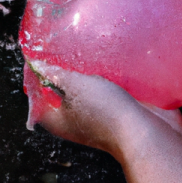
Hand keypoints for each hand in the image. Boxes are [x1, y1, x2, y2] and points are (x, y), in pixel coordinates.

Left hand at [27, 61, 181, 163]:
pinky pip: (105, 91)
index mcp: (57, 119)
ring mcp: (95, 116)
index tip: (37, 54)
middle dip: (62, 71)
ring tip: (85, 49)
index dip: (34, 75)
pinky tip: (108, 60)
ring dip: (86, 73)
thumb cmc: (105, 112)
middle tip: (61, 48)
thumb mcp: (75, 87)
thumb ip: (55, 74)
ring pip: (85, 90)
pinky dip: (106, 78)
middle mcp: (73, 120)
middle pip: (60, 92)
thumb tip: (35, 63)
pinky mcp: (115, 112)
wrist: (146, 134)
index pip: (37, 95)